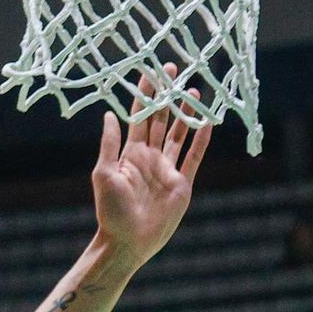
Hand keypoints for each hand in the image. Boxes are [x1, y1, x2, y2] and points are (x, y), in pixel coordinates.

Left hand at [93, 64, 212, 264]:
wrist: (128, 240)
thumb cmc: (111, 210)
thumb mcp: (104, 173)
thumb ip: (109, 144)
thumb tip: (109, 114)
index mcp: (129, 153)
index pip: (139, 117)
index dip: (145, 95)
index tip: (150, 73)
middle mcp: (149, 157)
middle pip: (161, 120)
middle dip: (166, 96)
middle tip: (174, 70)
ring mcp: (167, 169)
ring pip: (179, 135)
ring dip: (186, 113)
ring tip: (194, 90)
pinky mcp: (182, 183)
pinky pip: (194, 157)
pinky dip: (201, 140)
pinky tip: (208, 122)